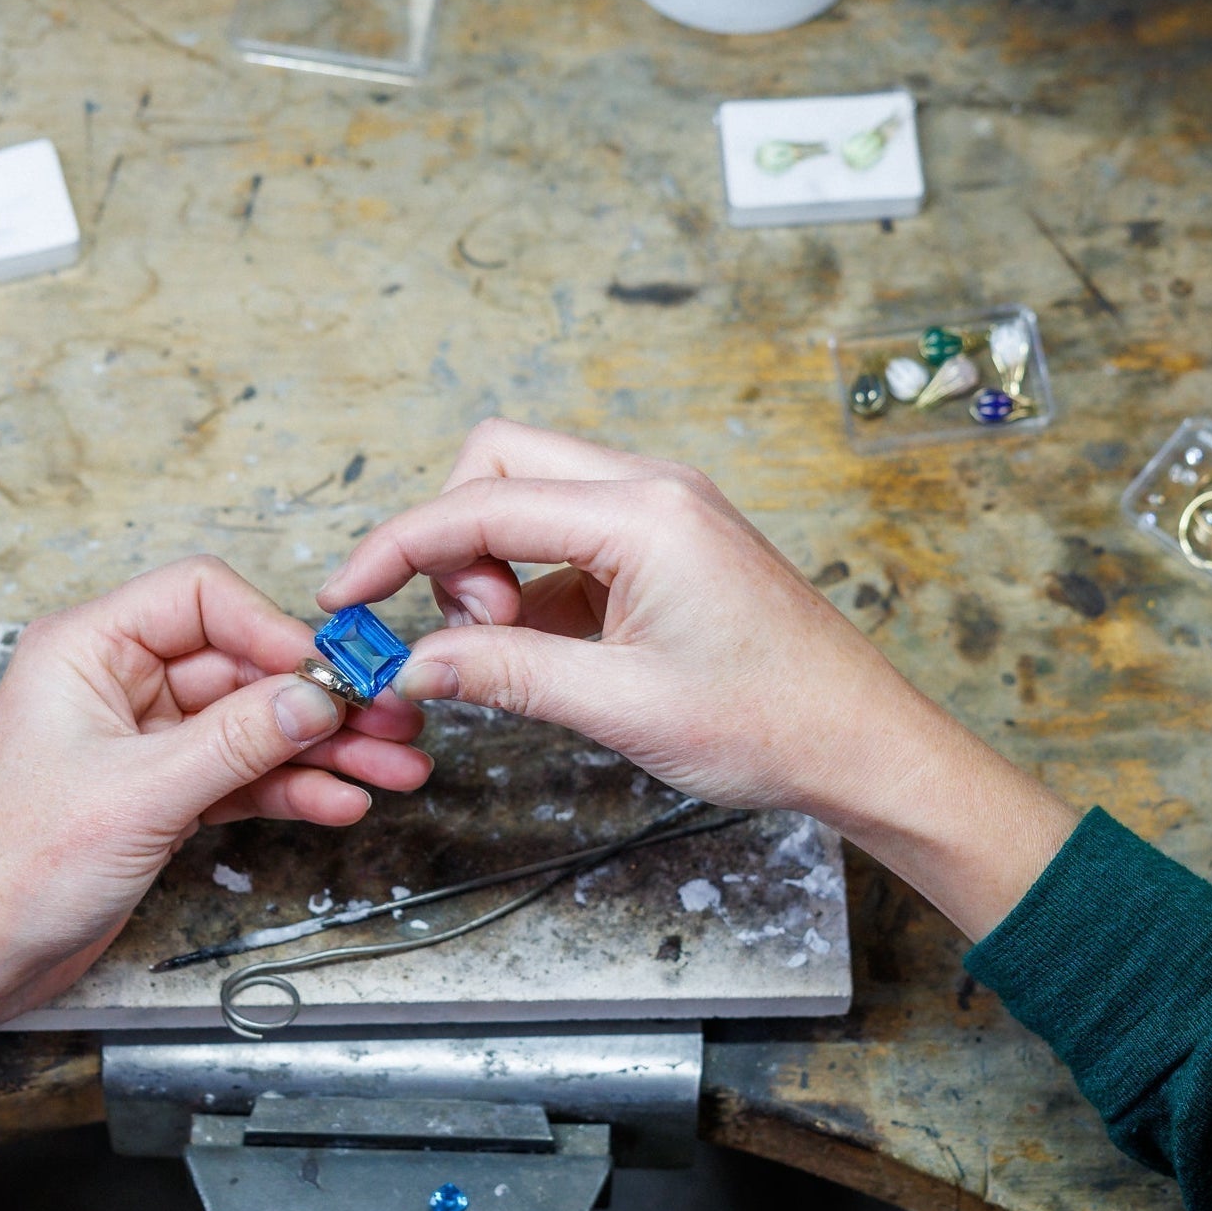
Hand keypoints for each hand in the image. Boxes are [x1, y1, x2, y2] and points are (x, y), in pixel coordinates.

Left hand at [0, 557, 428, 1139]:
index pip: (202, 597)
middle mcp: (114, 683)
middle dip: (318, 698)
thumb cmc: (9, 868)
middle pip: (239, 664)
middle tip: (390, 723)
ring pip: (250, 725)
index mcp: (87, 649)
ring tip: (391, 770)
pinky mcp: (156, 795)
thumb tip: (315, 696)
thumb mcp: (140, 794)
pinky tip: (341, 800)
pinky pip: (239, 775)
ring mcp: (138, 741)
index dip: (273, 631)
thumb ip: (236, 741)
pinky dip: (290, 787)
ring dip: (321, 748)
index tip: (331, 676)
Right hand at [314, 421, 1074, 938]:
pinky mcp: (668, 545)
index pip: (480, 504)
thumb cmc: (771, 724)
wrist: (865, 745)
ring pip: (530, 497)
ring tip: (512, 650)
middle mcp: (652, 489)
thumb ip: (502, 673)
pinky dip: (534, 584)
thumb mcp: (617, 706)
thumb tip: (410, 665)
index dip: (396, 548)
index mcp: (642, 513)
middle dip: (451, 539)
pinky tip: (546, 651)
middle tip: (465, 629)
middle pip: (498, 465)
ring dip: (492, 563)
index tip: (346, 596)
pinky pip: (568, 537)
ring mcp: (663, 511)